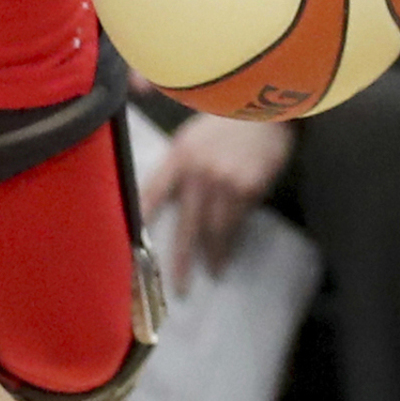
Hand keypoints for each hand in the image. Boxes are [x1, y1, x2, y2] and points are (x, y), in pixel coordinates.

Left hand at [145, 110, 291, 281]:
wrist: (266, 112)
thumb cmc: (225, 122)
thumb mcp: (190, 133)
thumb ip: (174, 161)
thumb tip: (161, 197)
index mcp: (178, 156)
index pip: (152, 193)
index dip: (142, 222)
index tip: (133, 248)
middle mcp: (197, 172)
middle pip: (185, 226)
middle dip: (182, 260)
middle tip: (179, 288)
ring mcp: (223, 182)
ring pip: (214, 230)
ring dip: (213, 255)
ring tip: (213, 272)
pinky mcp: (247, 189)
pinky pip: (236, 223)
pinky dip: (232, 241)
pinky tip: (230, 253)